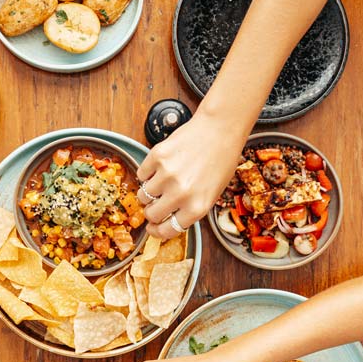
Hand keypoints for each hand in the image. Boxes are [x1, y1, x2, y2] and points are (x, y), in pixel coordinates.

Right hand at [136, 107, 244, 236]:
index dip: (157, 231)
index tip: (153, 229)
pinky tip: (161, 168)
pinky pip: (141, 174)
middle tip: (155, 205)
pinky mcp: (157, 156)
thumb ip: (191, 209)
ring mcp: (167, 175)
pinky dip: (147, 174)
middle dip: (151, 212)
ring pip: (143, 195)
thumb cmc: (221, 161)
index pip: (167, 230)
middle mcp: (181, 194)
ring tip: (161, 182)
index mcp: (197, 207)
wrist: (219, 129)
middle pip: (151, 214)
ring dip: (149, 192)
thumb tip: (167, 221)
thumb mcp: (213, 193)